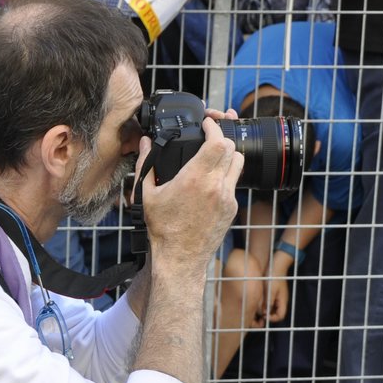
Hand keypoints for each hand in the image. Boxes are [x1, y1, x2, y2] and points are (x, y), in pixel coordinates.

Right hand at [139, 115, 242, 283]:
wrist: (180, 259)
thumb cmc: (163, 230)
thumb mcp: (147, 195)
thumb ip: (146, 165)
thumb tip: (144, 144)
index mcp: (195, 179)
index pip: (218, 141)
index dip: (215, 127)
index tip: (207, 123)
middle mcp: (215, 186)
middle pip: (232, 148)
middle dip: (222, 138)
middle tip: (210, 136)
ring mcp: (227, 198)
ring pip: (238, 163)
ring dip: (228, 155)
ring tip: (213, 155)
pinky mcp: (232, 209)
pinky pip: (234, 183)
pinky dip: (225, 176)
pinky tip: (211, 180)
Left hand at [259, 274, 288, 323]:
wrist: (276, 265)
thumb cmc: (274, 277)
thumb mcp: (271, 290)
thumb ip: (268, 302)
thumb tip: (265, 313)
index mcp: (283, 301)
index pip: (280, 316)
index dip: (272, 318)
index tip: (263, 315)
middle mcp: (281, 300)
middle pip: (275, 313)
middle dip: (267, 315)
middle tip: (259, 312)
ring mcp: (277, 297)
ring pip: (271, 309)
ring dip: (265, 310)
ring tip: (258, 307)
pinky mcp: (273, 293)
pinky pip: (269, 302)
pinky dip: (264, 304)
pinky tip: (258, 301)